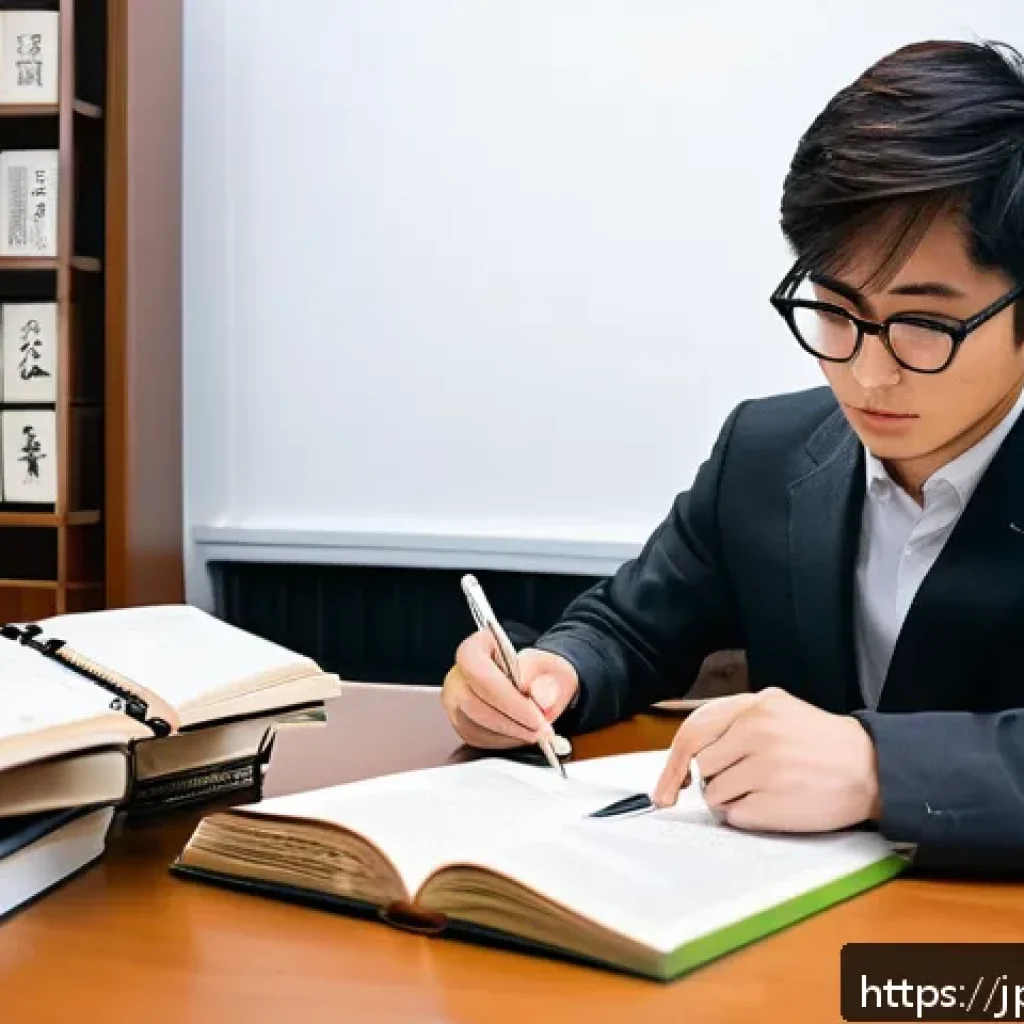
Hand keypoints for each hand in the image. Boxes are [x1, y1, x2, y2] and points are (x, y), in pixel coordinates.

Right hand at [442, 631, 579, 749]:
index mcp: (476, 648)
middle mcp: (458, 673)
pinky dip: (502, 741)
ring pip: (473, 725)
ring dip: (509, 734)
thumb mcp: (552, 669)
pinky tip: (521, 733)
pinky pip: (475, 738)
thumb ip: (548, 682)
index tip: (536, 717)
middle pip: (474, 704)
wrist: (534, 683)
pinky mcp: (460, 722)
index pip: (481, 675)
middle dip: (511, 722)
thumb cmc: (537, 672)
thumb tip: (540, 697)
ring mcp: (455, 699)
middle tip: (541, 730)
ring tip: (536, 732)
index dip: (508, 700)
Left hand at [651, 687, 880, 832]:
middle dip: (711, 780)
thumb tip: (692, 756)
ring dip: (729, 799)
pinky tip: (773, 805)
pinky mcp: (772, 801)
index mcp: (755, 706)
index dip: (674, 763)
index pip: (694, 732)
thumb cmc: (822, 743)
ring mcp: (764, 766)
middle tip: (736, 784)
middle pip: (702, 765)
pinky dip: (746, 816)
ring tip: (763, 792)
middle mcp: (756, 731)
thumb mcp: (779, 712)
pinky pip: (734, 815)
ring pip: (714, 792)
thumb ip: (737, 723)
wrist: (872, 768)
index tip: (668, 785)